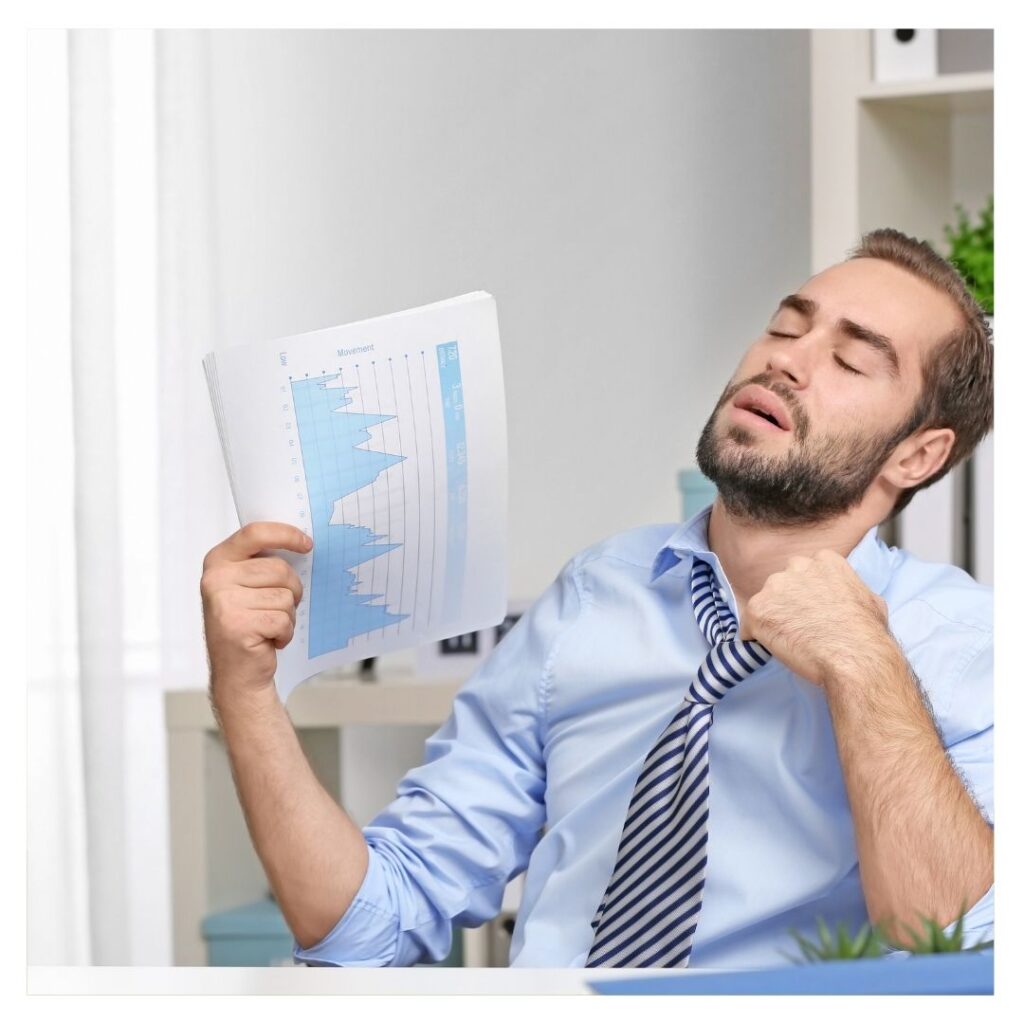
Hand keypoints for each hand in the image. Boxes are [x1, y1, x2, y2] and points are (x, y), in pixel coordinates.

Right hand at [200, 522, 311, 693]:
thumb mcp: (248, 586)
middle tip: (279, 608)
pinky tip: (269, 640)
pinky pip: (283, 619)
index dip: (286, 534)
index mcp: (218, 561)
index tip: (307, 544)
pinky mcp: (237, 625)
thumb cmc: (249, 626)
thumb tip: (303, 543)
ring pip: (284, 596)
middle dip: (292, 590)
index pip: (255, 533)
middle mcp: (215, 578)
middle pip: (279, 569)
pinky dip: (284, 633)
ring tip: (268, 626)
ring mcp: (223, 602)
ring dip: (287, 615)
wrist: (237, 673)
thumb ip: (263, 563)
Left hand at [737, 549, 891, 686]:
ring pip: (765, 603)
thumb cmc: (867, 634)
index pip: (804, 571)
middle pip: (782, 584)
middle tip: (799, 626)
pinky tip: (773, 648)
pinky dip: (756, 638)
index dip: (806, 594)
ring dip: (772, 619)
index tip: (811, 610)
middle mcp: (796, 566)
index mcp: (824, 560)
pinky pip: (748, 626)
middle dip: (786, 603)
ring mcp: (774, 587)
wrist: (854, 656)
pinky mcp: (758, 609)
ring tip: (790, 641)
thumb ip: (850, 590)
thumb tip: (848, 595)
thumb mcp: (870, 600)